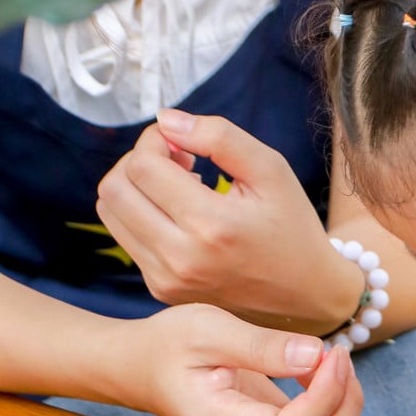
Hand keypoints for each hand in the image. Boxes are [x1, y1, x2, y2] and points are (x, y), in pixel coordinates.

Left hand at [97, 111, 358, 328]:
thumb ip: (218, 136)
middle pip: (114, 189)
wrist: (305, 295)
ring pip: (111, 212)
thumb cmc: (291, 226)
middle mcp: (181, 258)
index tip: (181, 142)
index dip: (154, 141)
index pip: (142, 167)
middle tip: (175, 160)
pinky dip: (143, 214)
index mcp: (211, 225)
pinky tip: (180, 213)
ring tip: (175, 185)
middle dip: (137, 161)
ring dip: (135, 187)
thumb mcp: (270, 170)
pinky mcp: (160, 289)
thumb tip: (165, 120)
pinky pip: (126, 237)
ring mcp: (166, 279)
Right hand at [125, 305, 363, 415]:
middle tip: (338, 357)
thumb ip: (262, 347)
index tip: (331, 354)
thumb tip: (314, 356)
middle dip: (342, 408)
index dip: (324, 396)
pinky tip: (322, 373)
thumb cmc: (168, 344)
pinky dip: (330, 411)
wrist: (140, 365)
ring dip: (340, 412)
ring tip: (333, 365)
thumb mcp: (209, 329)